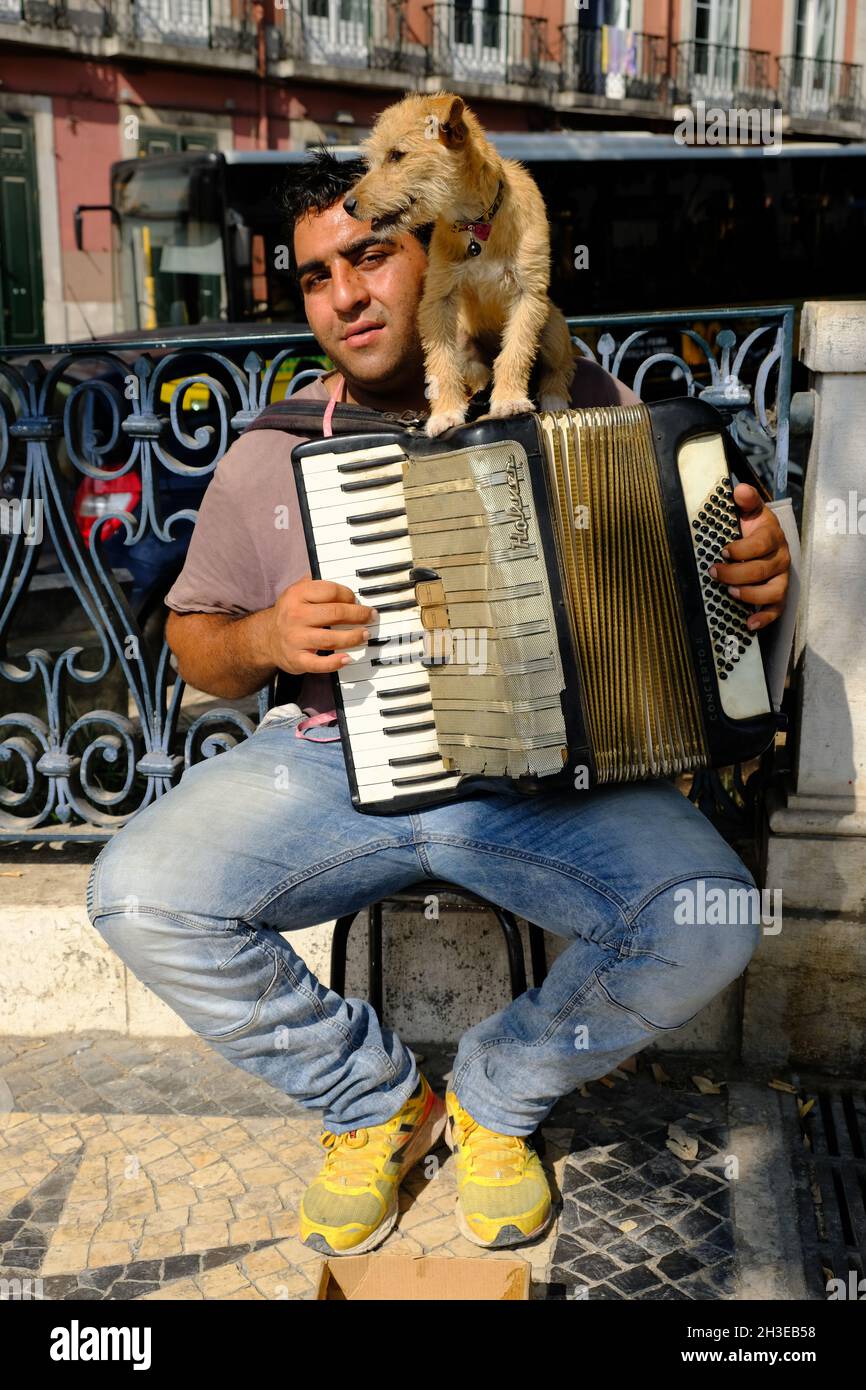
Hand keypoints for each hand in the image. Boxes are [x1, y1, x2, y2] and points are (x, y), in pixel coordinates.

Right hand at [267, 577, 375, 674]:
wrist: (266, 638)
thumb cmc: (290, 613)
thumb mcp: (297, 592)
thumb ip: (316, 583)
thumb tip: (343, 574)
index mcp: (297, 595)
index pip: (330, 591)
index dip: (349, 595)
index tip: (357, 601)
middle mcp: (296, 615)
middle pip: (335, 614)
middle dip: (358, 615)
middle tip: (370, 616)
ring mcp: (296, 638)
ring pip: (331, 639)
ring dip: (352, 637)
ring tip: (365, 635)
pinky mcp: (297, 659)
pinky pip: (319, 663)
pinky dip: (335, 663)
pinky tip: (348, 659)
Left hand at [708, 483, 789, 630]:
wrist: (764, 542)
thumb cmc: (753, 528)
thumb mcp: (749, 511)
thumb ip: (746, 500)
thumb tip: (740, 490)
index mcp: (772, 536)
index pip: (762, 544)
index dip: (742, 549)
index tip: (723, 550)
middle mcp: (780, 558)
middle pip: (762, 570)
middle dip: (736, 573)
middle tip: (715, 572)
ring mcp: (781, 579)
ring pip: (772, 592)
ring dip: (750, 595)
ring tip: (731, 593)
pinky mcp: (778, 596)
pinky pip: (776, 610)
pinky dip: (763, 619)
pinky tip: (748, 623)